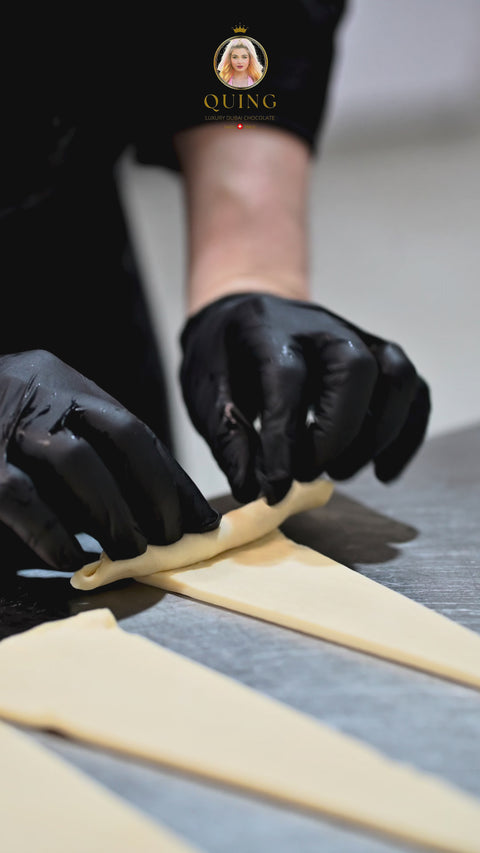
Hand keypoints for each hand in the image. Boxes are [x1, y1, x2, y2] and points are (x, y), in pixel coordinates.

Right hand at [0, 350, 219, 571]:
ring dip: (114, 511)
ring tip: (132, 549)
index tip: (199, 515)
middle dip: (155, 492)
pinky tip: (72, 557)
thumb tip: (150, 508)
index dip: (170, 477)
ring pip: (76, 462)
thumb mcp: (34, 425)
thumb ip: (80, 456)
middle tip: (172, 537)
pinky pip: (20, 495)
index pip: (132, 428)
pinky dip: (52, 530)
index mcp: (58, 380)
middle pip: (118, 436)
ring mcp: (2, 422)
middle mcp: (35, 390)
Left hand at [180, 293, 430, 503]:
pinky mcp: (380, 355)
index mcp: (267, 329)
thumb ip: (227, 437)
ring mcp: (358, 336)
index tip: (277, 486)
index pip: (288, 380)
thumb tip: (251, 487)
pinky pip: (414, 391)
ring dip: (379, 435)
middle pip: (355, 371)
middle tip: (309, 473)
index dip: (284, 438)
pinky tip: (382, 471)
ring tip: (342, 472)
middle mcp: (321, 327)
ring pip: (396, 376)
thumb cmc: (225, 356)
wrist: (247, 313)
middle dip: (338, 435)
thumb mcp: (205, 391)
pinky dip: (407, 435)